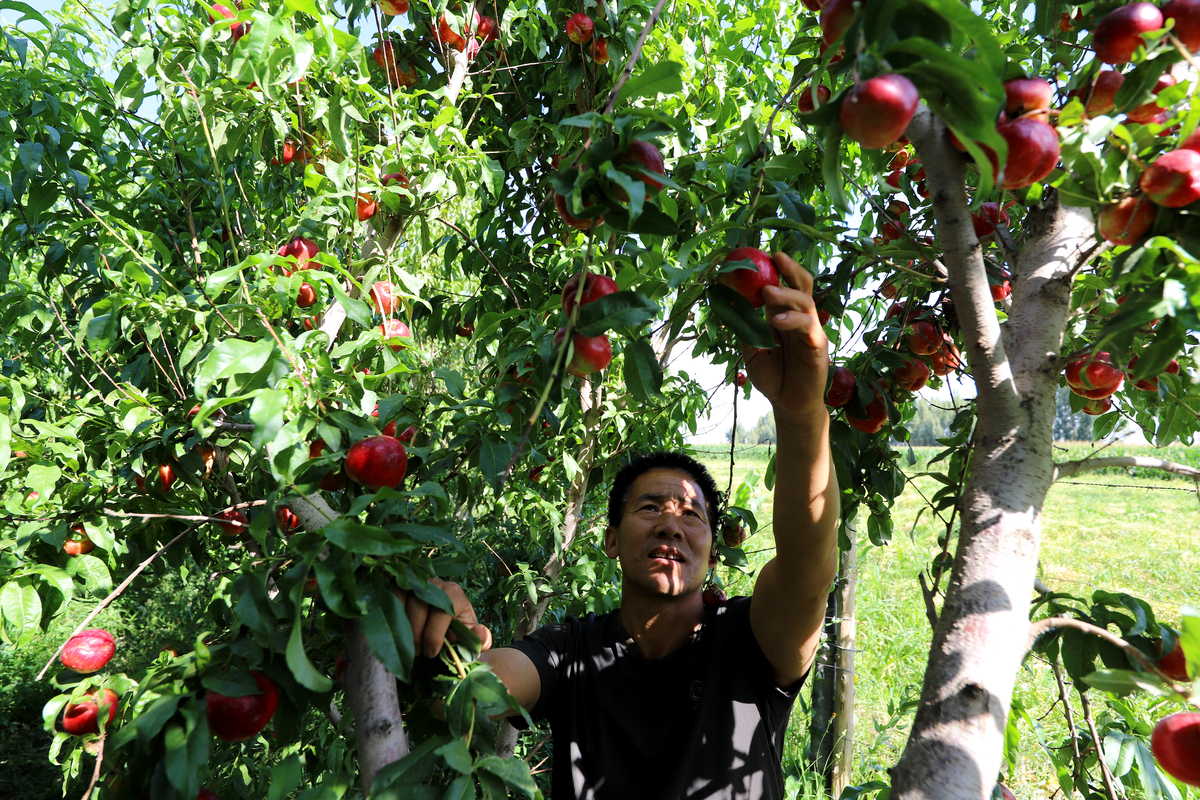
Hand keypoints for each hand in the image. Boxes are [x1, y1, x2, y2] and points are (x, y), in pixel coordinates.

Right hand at [392, 578, 493, 657]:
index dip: (435, 634)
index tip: (431, 653)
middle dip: (416, 633)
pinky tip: (395, 631)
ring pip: (402, 598)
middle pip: (420, 604)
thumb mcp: (468, 636)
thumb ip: (478, 639)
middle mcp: (434, 583)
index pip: (443, 610)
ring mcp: (414, 581)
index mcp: (453, 593)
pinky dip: (389, 613)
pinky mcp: (398, 584)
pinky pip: (389, 594)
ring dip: (401, 625)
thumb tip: (482, 635)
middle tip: (416, 653)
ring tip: (405, 644)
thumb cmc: (453, 629)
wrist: (440, 619)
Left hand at [742, 252, 829, 417]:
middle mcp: (800, 318)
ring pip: (805, 302)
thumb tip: (729, 304)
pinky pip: (807, 326)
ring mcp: (811, 330)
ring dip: (786, 294)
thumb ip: (745, 329)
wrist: (789, 404)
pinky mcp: (818, 345)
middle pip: (801, 285)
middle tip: (775, 257)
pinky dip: (792, 319)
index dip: (776, 270)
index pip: (783, 285)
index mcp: (784, 315)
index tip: (760, 255)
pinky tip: (776, 320)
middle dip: (790, 269)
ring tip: (766, 291)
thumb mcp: (751, 350)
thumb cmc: (772, 376)